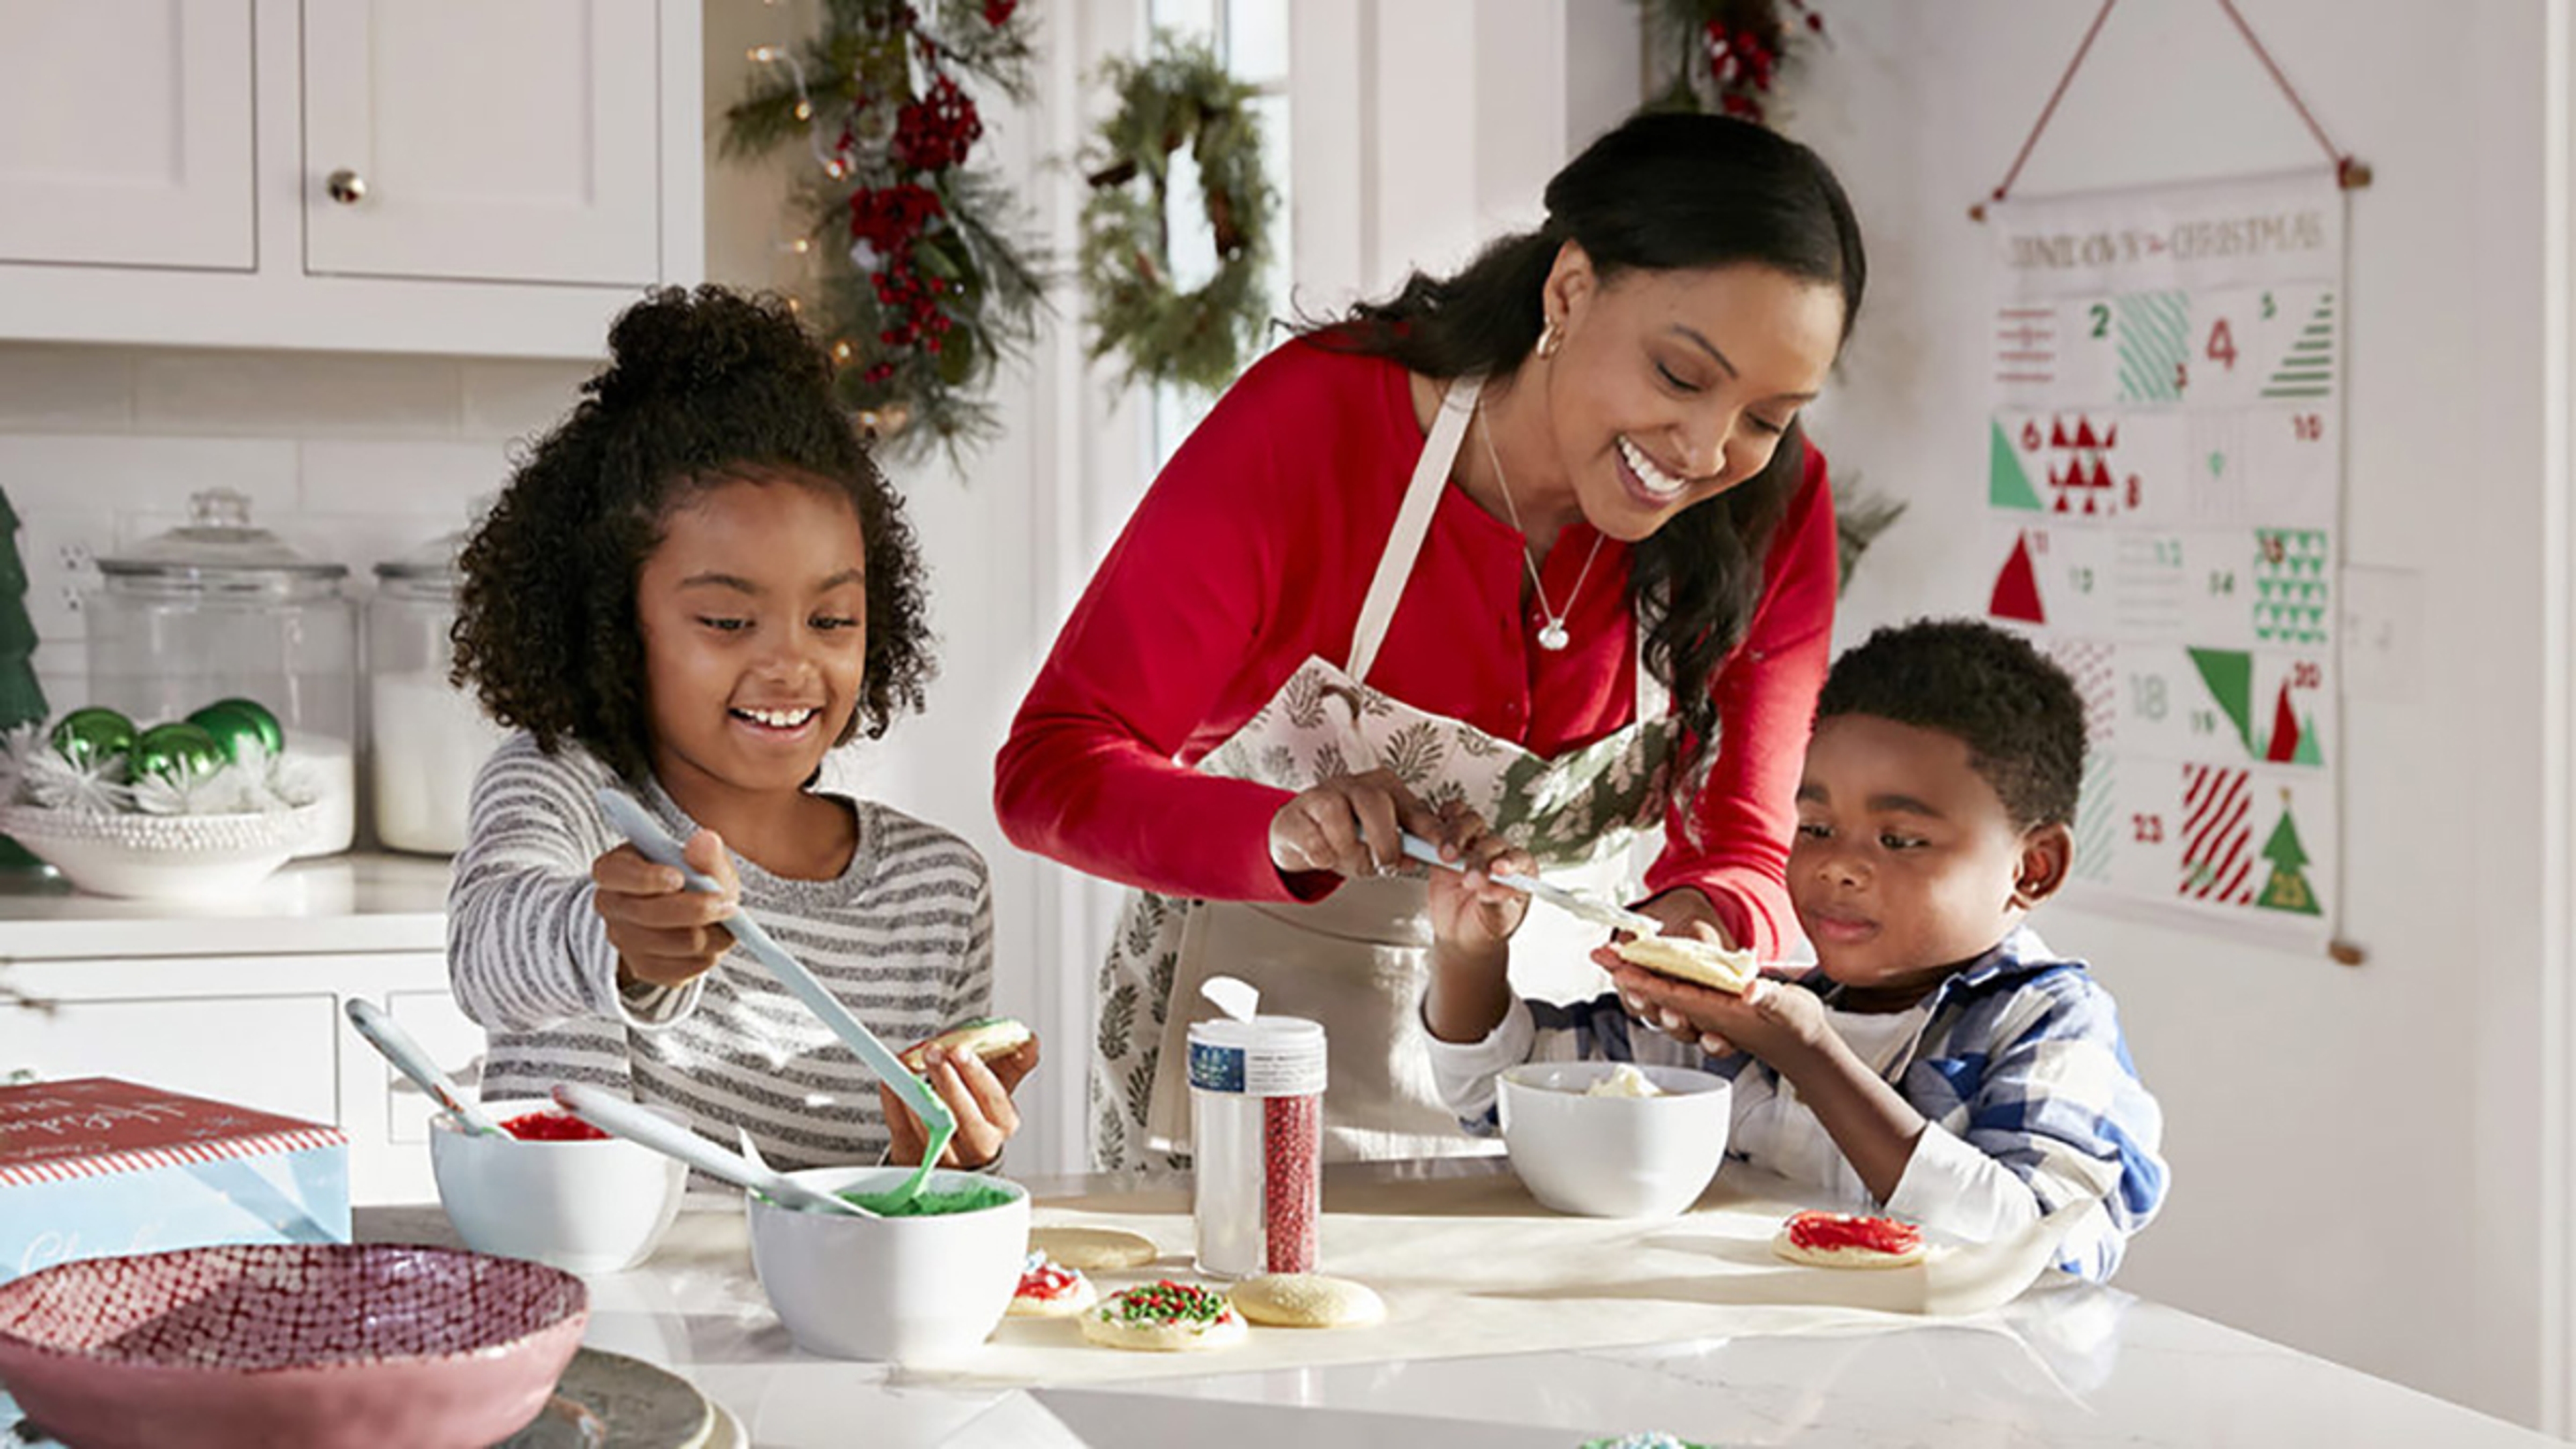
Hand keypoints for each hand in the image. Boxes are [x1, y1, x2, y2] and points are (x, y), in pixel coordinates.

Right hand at [592, 830, 740, 988]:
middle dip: (695, 910)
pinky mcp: (643, 967)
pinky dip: (706, 957)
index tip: (678, 878)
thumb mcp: (702, 860)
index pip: (617, 874)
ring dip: (708, 935)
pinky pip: (678, 969)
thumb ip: (706, 853)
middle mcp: (610, 905)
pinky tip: (714, 940)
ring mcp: (623, 940)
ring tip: (726, 920)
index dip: (647, 878)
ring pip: (670, 943)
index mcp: (614, 869)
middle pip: (647, 914)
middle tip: (728, 904)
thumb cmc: (693, 877)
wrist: (690, 912)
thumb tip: (705, 841)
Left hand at [882, 1034, 1040, 1168]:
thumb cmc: (975, 1103)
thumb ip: (1016, 1060)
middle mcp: (979, 1145)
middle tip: (933, 1052)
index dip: (976, 1075)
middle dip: (948, 1081)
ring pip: (931, 1127)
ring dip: (917, 1092)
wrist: (951, 1141)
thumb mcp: (999, 1081)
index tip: (960, 1051)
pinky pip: (901, 1130)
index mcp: (1003, 1122)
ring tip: (908, 1065)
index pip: (994, 1099)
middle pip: (965, 1117)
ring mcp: (945, 1157)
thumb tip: (1028, 1041)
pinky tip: (892, 1079)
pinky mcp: (913, 1158)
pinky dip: (894, 1101)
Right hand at [1268, 768, 1444, 879]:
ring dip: (1346, 849)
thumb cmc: (1344, 836)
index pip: (1415, 809)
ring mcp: (1323, 793)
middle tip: (1384, 864)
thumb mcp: (1378, 844)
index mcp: (1384, 789)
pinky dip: (1321, 856)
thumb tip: (1415, 860)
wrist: (1298, 836)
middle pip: (1375, 802)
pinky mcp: (1297, 812)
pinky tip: (1322, 855)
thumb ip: (1401, 851)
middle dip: (1384, 841)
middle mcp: (1355, 784)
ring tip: (1344, 857)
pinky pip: (1313, 838)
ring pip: (1339, 816)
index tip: (1447, 854)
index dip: (1433, 832)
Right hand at [1422, 799, 1534, 953]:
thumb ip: (1497, 902)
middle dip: (1478, 857)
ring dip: (1454, 835)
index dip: (1509, 861)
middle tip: (1469, 879)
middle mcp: (1496, 851)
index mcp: (1518, 869)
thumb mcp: (1497, 921)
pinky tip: (1426, 841)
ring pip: (1466, 821)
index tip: (1497, 870)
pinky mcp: (1446, 844)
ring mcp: (1471, 845)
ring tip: (1445, 857)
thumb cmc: (1486, 925)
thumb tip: (1492, 888)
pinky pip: (1441, 824)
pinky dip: (1432, 828)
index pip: (1518, 857)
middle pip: (1490, 839)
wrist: (1462, 933)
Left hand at [1607, 964, 1828, 1069]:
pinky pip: (1679, 995)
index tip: (1617, 965)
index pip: (1670, 993)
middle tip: (1602, 957)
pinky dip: (1659, 982)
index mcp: (1717, 1012)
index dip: (1642, 979)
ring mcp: (1707, 1013)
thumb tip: (1749, 990)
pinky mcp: (1714, 1010)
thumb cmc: (1797, 1027)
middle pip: (1657, 994)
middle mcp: (1705, 1015)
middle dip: (1629, 976)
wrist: (1806, 1048)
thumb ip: (1768, 998)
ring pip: (1664, 997)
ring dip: (1640, 980)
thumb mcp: (1787, 1007)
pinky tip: (1644, 974)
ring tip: (1616, 963)